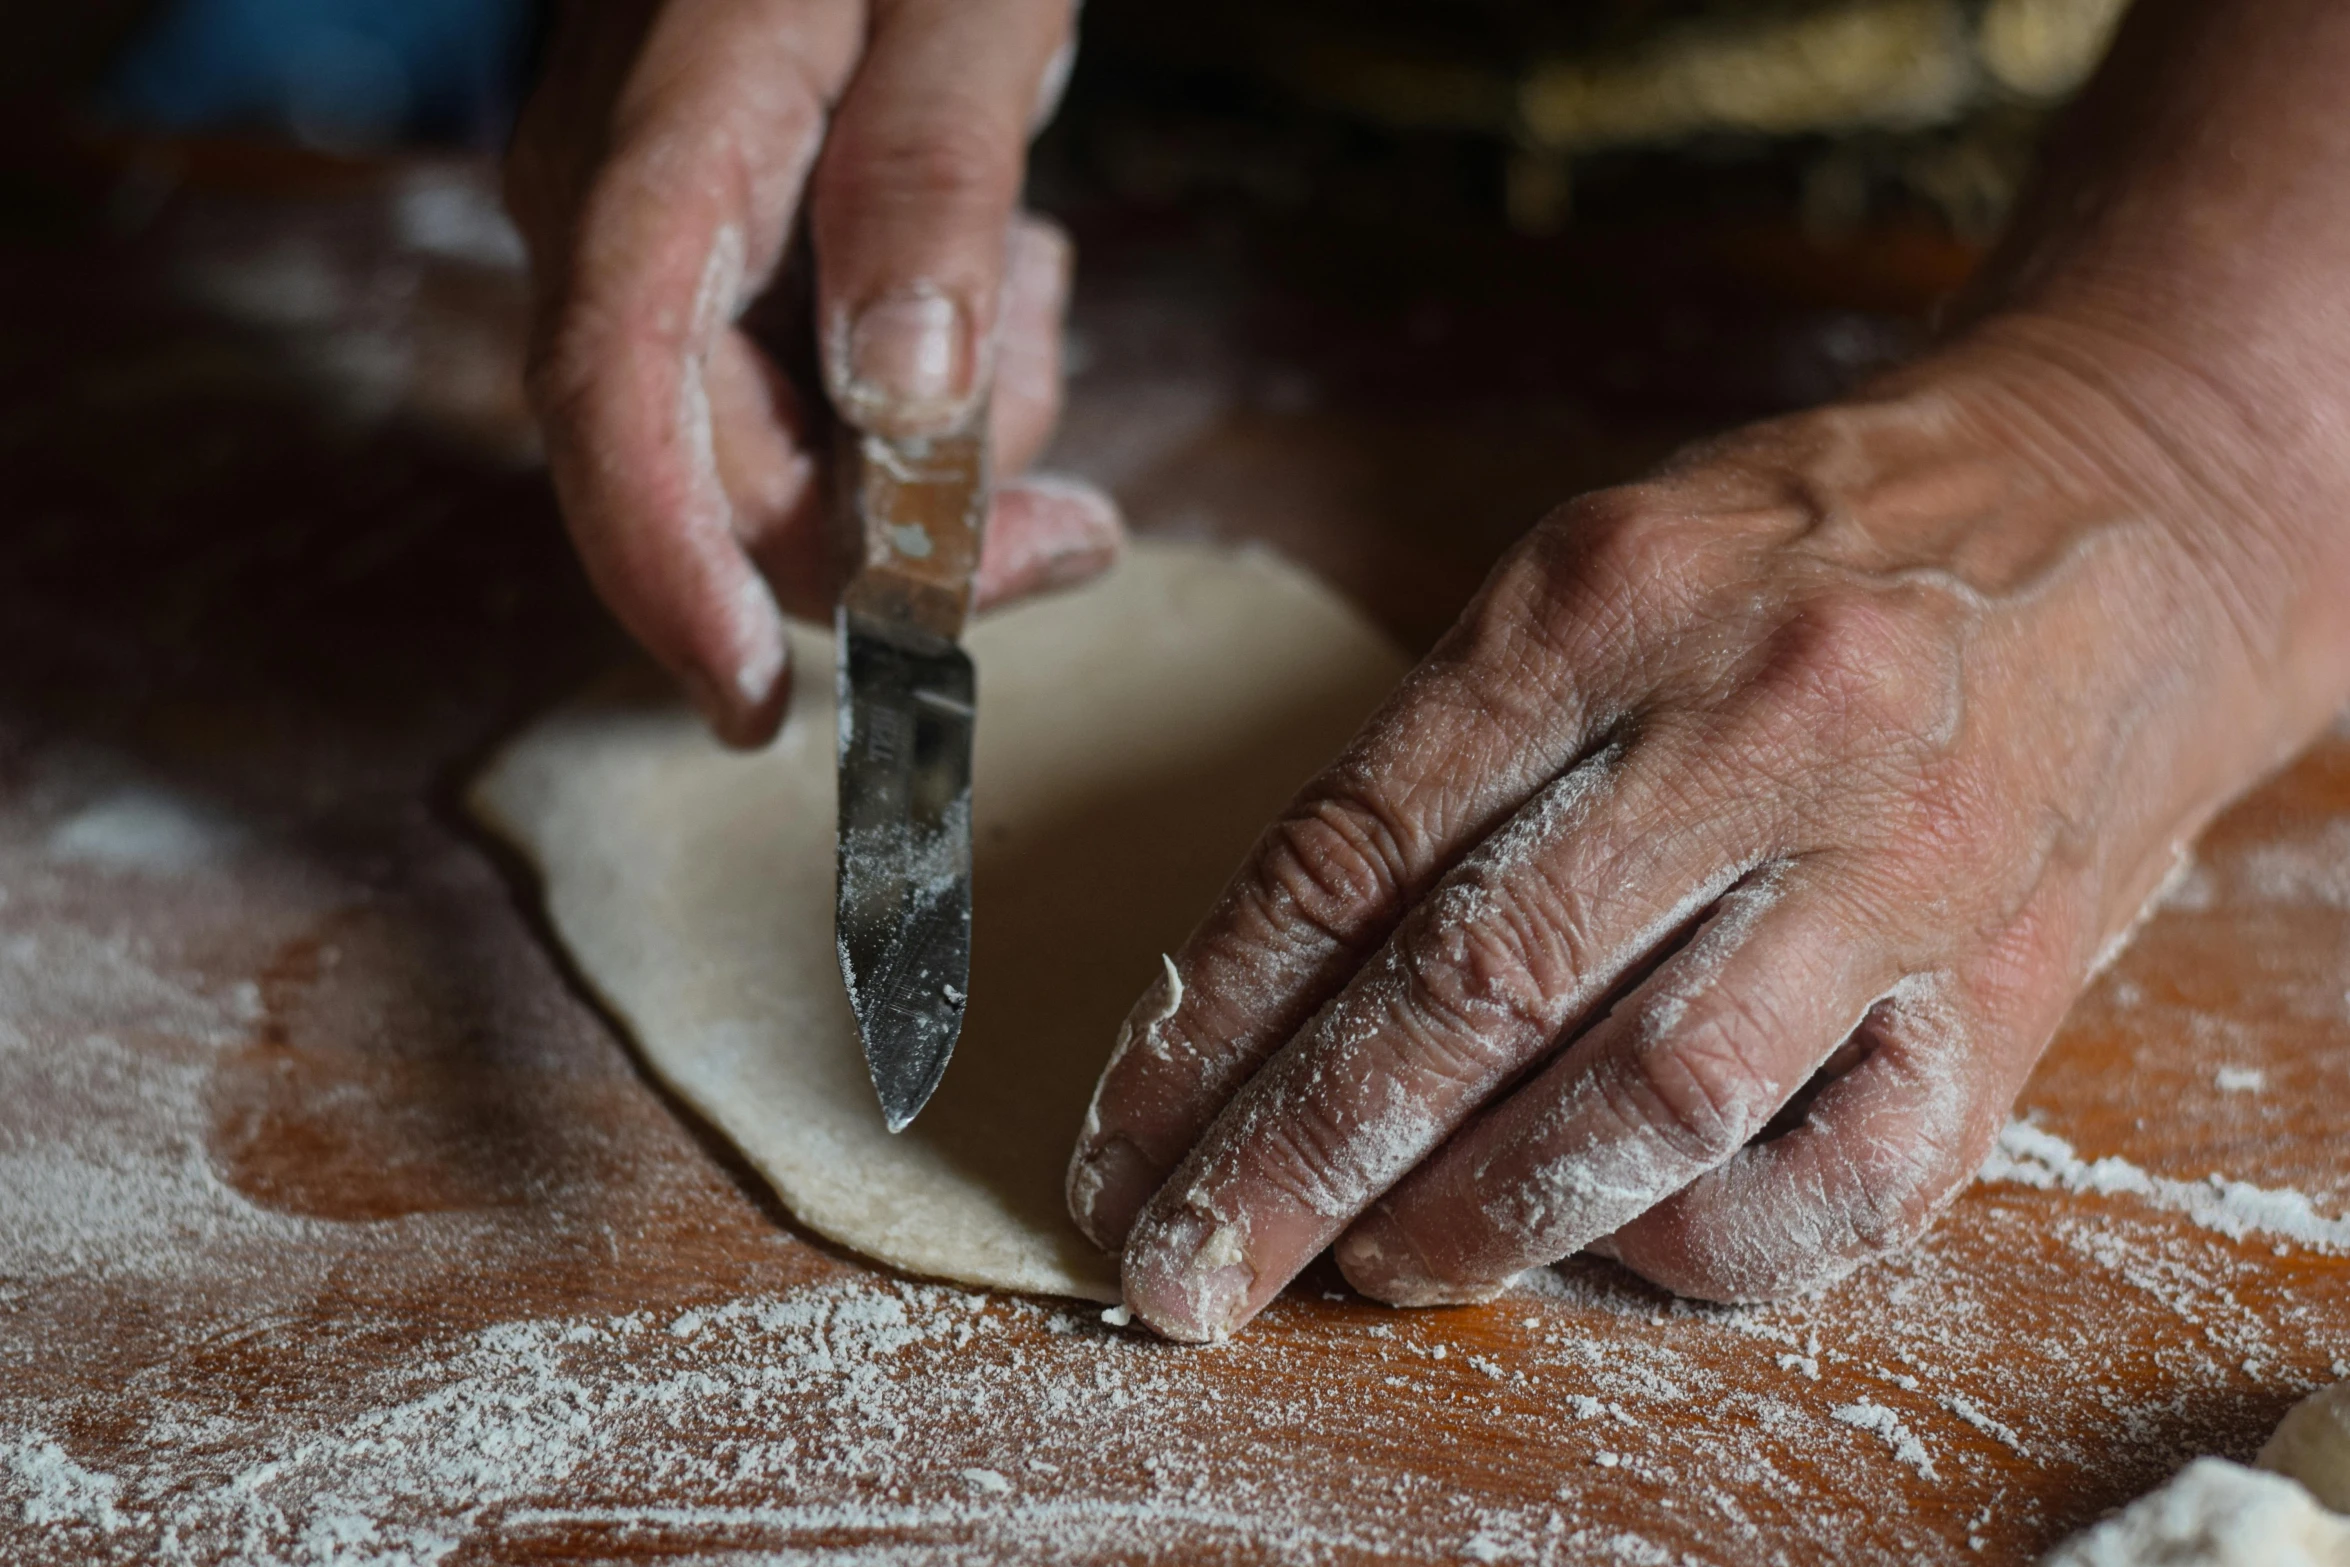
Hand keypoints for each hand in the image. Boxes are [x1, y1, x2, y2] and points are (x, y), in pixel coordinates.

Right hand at [505, 0, 1117, 745]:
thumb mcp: (962, 0)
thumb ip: (929, 183)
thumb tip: (902, 402)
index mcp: (658, 152)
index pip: (615, 400)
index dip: (670, 572)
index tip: (751, 706)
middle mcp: (619, 225)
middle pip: (730, 478)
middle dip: (913, 536)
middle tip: (1077, 528)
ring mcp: (665, 254)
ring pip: (793, 462)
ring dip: (946, 441)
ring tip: (1025, 267)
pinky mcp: (723, 271)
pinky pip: (819, 402)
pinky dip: (930, 388)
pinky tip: (994, 260)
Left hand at [1066, 311, 2349, 1336]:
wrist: (2120, 505)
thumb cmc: (1805, 547)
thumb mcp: (1596, 572)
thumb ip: (1447, 757)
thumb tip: (1275, 993)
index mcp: (1610, 597)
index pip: (1356, 850)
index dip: (1211, 1021)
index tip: (1123, 1139)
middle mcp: (1760, 726)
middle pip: (1477, 990)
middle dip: (1295, 1158)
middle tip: (1182, 1268)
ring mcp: (1903, 866)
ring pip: (1650, 1101)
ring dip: (1477, 1218)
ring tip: (1363, 1269)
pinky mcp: (2016, 985)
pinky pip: (1843, 1183)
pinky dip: (1699, 1247)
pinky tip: (1608, 1244)